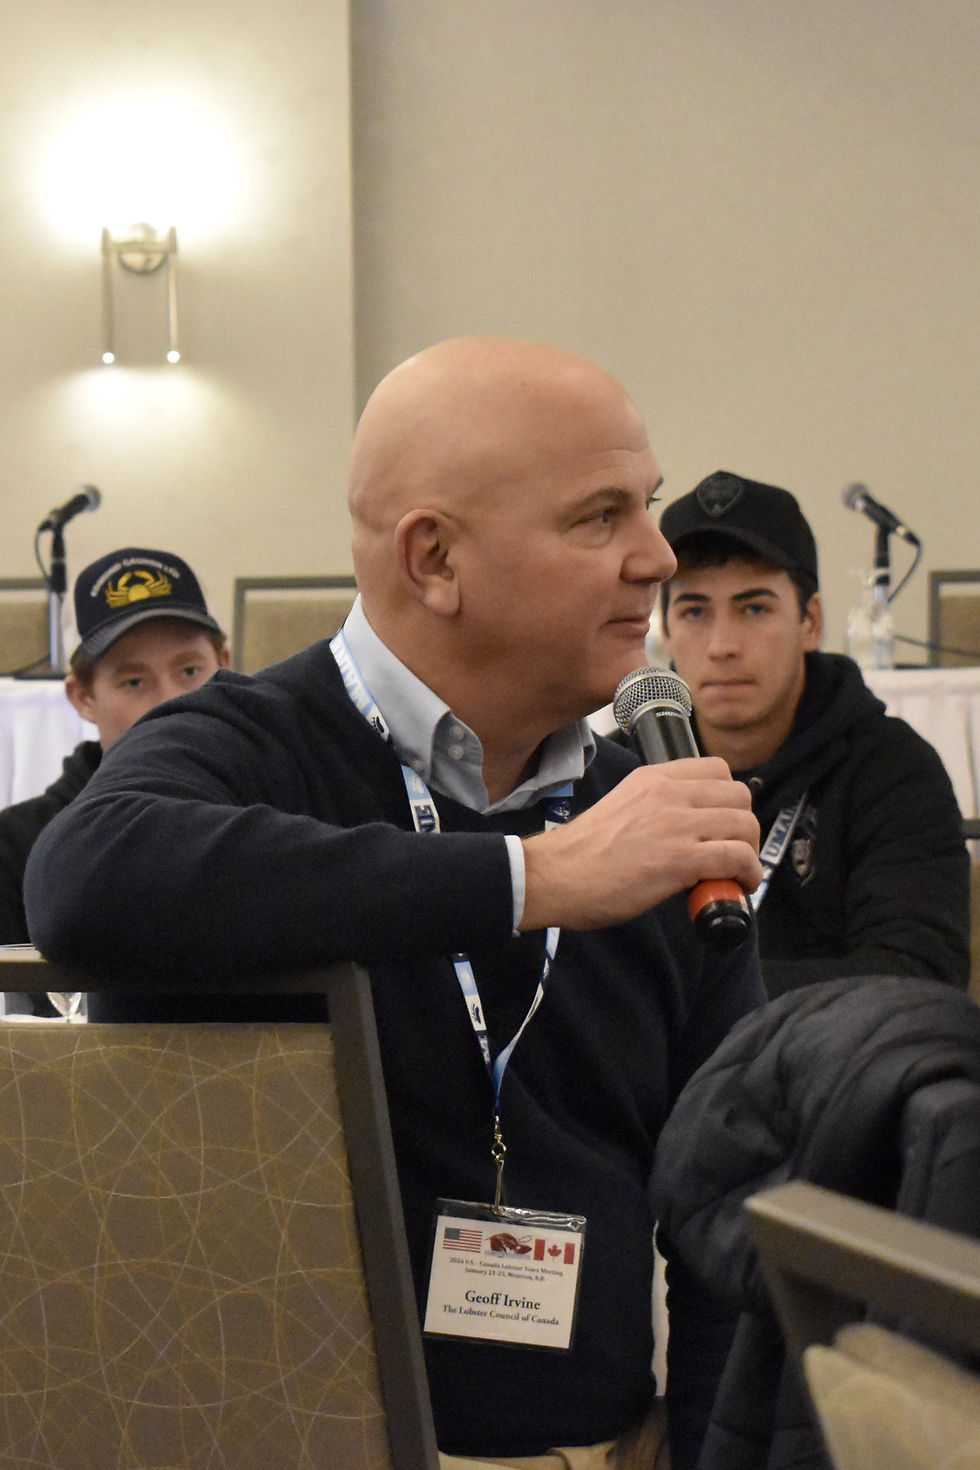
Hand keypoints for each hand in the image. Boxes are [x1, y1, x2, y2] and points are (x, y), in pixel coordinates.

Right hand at [520, 759, 761, 930]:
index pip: (717, 770)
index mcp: (653, 778)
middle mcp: (668, 793)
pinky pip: (737, 857)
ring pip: (745, 825)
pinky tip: (739, 885)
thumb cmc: (581, 854)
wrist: (554, 875)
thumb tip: (686, 829)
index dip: (729, 800)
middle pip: (739, 796)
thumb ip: (655, 807)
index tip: (723, 823)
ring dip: (749, 852)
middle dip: (744, 826)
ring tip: (737, 872)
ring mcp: (676, 824)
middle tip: (732, 850)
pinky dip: (748, 873)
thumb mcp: (622, 806)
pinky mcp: (680, 859)